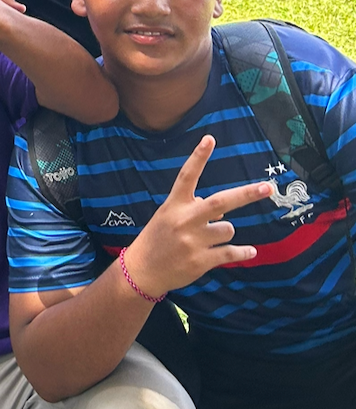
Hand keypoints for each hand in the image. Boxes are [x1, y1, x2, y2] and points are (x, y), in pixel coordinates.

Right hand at [122, 137, 268, 297]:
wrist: (142, 270)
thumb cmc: (157, 239)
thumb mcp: (168, 217)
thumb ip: (194, 209)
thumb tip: (224, 210)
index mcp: (174, 205)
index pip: (187, 176)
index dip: (198, 156)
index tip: (210, 138)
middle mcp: (184, 220)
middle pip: (221, 202)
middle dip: (247, 194)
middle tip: (267, 187)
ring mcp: (193, 241)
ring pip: (228, 229)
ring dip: (223, 233)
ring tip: (207, 241)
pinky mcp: (201, 260)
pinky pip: (231, 252)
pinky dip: (243, 252)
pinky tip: (250, 251)